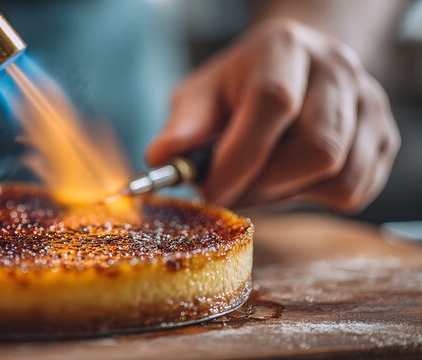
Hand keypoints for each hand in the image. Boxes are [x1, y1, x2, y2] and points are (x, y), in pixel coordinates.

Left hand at [146, 19, 399, 212]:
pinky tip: (288, 179)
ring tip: (259, 181)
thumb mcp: (200, 94)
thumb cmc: (238, 86)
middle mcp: (337, 69)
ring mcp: (369, 102)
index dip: (240, 158)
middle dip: (265, 185)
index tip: (211, 189)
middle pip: (318, 147)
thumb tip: (160, 158)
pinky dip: (314, 197)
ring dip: (289, 194)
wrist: (292, 70)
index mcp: (284, 49)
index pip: (274, 103)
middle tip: (233, 190)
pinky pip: (355, 189)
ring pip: (342, 175)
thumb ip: (184, 124)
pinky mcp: (384, 136)